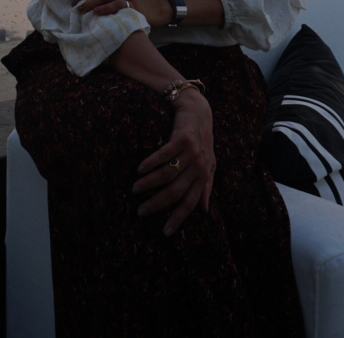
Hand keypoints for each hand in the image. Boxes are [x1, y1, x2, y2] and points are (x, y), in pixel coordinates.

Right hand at [133, 89, 214, 235]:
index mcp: (203, 176)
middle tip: (141, 211)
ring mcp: (192, 152)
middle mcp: (199, 166)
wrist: (199, 112)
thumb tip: (205, 210)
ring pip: (168, 174)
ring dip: (150, 183)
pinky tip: (140, 168)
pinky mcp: (183, 138)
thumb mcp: (208, 165)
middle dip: (157, 204)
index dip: (178, 217)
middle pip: (176, 191)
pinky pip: (165, 154)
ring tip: (135, 189)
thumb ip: (206, 186)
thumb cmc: (202, 141)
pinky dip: (151, 162)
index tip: (165, 232)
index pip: (190, 202)